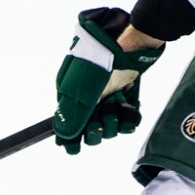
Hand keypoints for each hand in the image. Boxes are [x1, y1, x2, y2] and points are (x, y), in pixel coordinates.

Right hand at [53, 6, 163, 153]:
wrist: (131, 45)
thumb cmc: (100, 64)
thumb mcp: (81, 91)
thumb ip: (73, 115)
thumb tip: (63, 137)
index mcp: (72, 96)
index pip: (68, 125)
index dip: (71, 139)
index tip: (73, 150)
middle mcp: (89, 99)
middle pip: (90, 130)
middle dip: (96, 129)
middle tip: (101, 120)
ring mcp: (108, 98)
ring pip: (110, 126)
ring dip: (114, 121)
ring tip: (117, 105)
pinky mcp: (126, 96)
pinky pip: (127, 119)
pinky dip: (130, 119)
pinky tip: (131, 113)